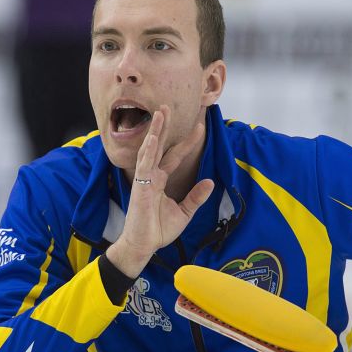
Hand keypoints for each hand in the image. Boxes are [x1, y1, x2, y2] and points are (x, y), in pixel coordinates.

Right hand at [106, 105, 214, 276]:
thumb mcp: (184, 212)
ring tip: (160, 112)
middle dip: (164, 126)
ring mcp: (145, 179)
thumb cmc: (158, 230)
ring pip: (150, 149)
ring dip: (155, 131)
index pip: (175, 155)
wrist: (144, 246)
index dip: (187, 141)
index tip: (200, 127)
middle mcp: (152, 176)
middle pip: (160, 146)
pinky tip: (154, 137)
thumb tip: (211, 181)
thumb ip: (196, 196)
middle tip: (168, 106)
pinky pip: (144, 165)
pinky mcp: (140, 187)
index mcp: (160, 180)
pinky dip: (149, 151)